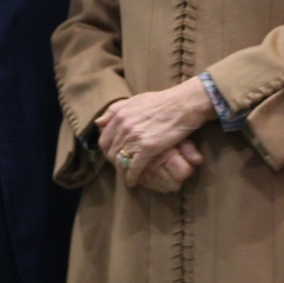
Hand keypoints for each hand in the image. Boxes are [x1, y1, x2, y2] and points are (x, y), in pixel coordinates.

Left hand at [97, 80, 215, 186]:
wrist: (185, 103)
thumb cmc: (164, 101)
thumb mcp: (135, 100)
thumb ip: (116, 110)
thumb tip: (98, 123)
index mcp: (120, 115)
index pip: (104, 139)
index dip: (107, 151)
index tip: (113, 155)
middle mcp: (124, 127)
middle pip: (112, 152)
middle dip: (115, 162)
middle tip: (120, 168)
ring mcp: (135, 137)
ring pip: (121, 160)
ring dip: (122, 171)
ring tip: (127, 176)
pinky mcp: (148, 148)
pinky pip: (134, 167)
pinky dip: (132, 177)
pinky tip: (133, 182)